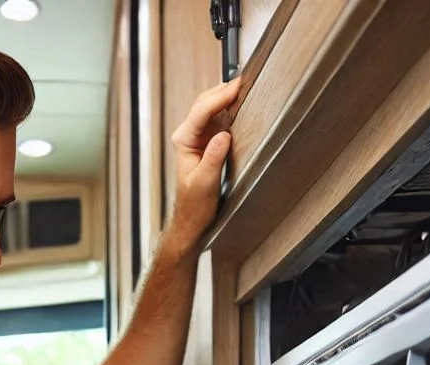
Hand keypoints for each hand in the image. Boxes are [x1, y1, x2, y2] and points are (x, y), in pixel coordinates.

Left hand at [167, 78, 241, 254]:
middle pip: (205, 102)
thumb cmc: (194, 205)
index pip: (201, 111)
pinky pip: (220, 117)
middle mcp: (188, 135)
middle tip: (245, 81)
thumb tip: (224, 135)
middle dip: (224, 90)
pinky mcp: (210, 141)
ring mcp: (199, 136)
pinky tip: (242, 102)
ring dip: (227, 96)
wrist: (192, 219)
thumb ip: (213, 157)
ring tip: (246, 86)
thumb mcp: (205, 182)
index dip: (219, 97)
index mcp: (183, 141)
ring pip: (212, 106)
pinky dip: (230, 107)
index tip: (236, 88)